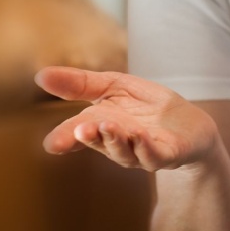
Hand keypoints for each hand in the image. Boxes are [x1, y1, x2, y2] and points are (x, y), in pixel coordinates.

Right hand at [36, 66, 220, 172]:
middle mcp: (117, 143)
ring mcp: (141, 151)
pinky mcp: (166, 154)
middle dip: (87, 138)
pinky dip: (145, 147)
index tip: (51, 144)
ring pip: (124, 150)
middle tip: (77, 130)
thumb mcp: (114, 86)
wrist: (190, 125)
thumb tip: (40, 76)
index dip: (66, 138)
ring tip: (107, 125)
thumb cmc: (147, 107)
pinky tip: (139, 135)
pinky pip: (153, 154)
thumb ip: (81, 84)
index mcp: (101, 125)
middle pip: (98, 141)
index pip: (78, 132)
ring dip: (114, 139)